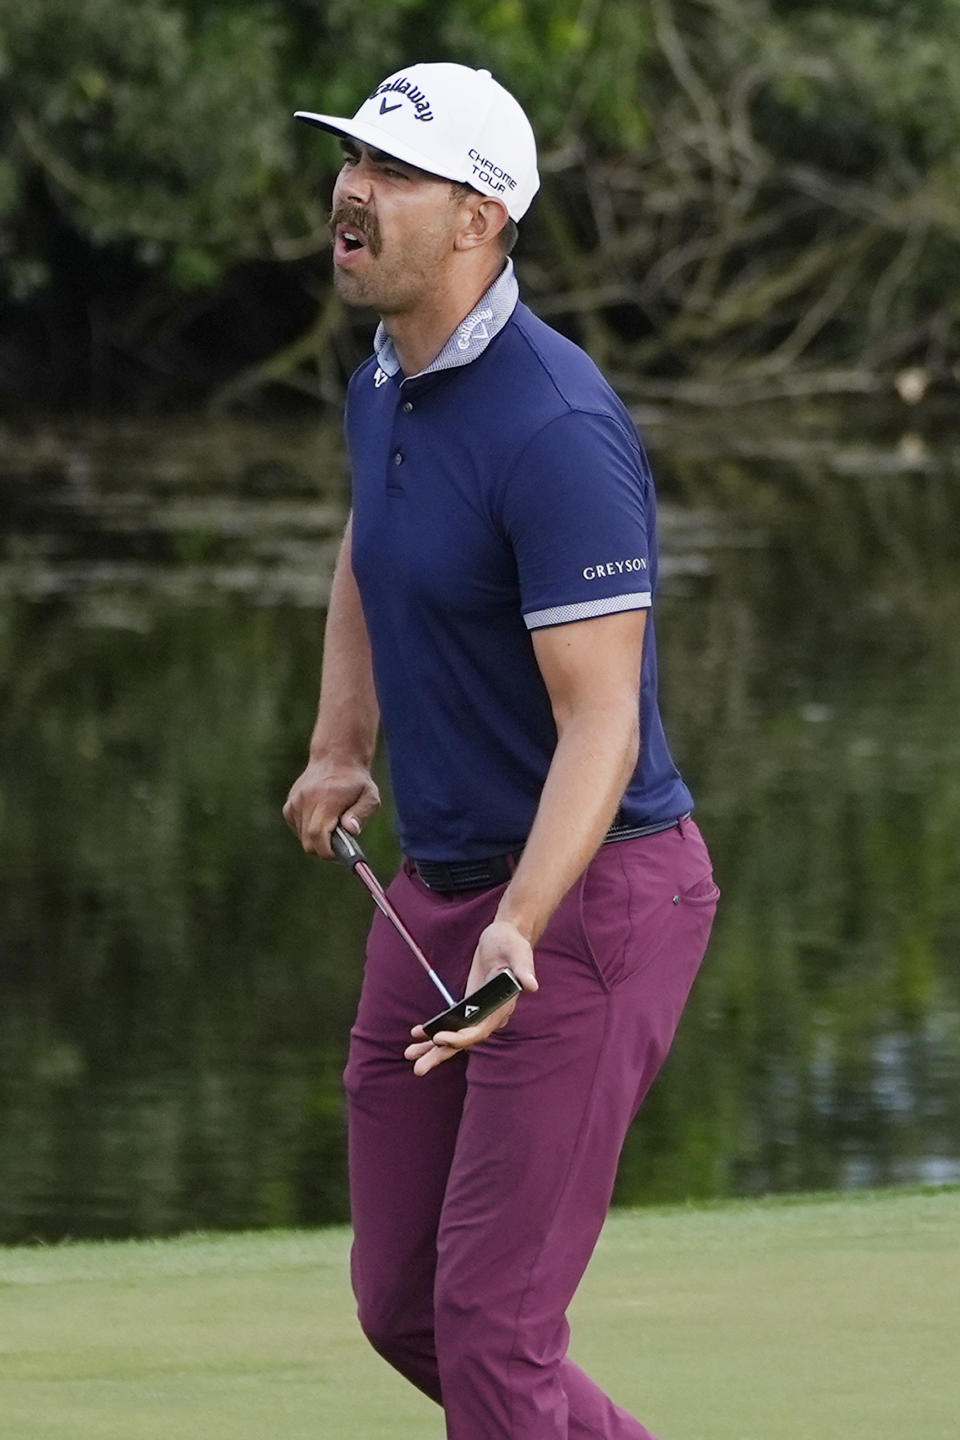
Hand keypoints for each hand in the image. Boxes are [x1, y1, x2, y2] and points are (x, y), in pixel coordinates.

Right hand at [282, 758, 378, 855]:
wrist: (336, 758)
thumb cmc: (356, 781)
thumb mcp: (370, 796)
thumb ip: (361, 814)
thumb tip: (351, 831)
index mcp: (326, 799)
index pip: (318, 835)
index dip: (327, 852)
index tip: (339, 854)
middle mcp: (306, 800)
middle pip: (308, 841)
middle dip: (324, 849)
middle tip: (338, 844)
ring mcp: (295, 802)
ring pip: (302, 837)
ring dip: (316, 839)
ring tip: (331, 826)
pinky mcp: (290, 804)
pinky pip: (297, 828)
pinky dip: (308, 830)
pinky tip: (321, 819)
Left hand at [404, 919, 538, 1075]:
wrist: (506, 937)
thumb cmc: (512, 943)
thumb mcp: (518, 952)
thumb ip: (523, 969)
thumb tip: (531, 985)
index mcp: (502, 1008)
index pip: (480, 1030)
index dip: (460, 1037)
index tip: (439, 1038)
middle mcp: (491, 1016)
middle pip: (464, 1041)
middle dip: (440, 1054)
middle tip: (417, 1069)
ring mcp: (478, 1013)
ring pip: (455, 1036)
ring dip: (432, 1048)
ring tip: (409, 1054)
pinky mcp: (469, 1006)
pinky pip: (451, 1024)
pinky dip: (433, 1030)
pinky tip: (416, 1034)